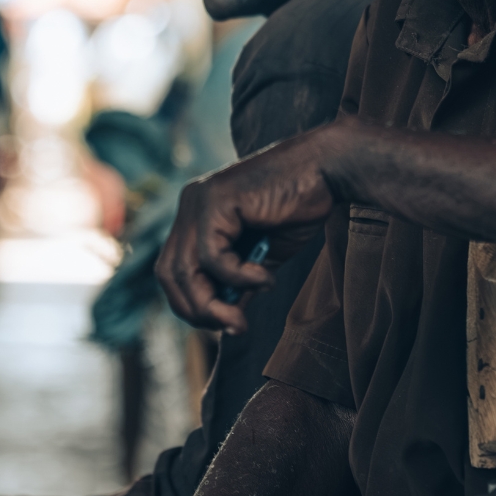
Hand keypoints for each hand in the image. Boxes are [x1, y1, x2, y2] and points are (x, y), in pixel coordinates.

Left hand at [155, 125, 343, 333]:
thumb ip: (238, 282)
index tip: (227, 322)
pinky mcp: (216, 200)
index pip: (172, 270)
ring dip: (212, 304)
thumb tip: (225, 319)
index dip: (191, 303)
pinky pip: (212, 257)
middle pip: (169, 273)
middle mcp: (189, 204)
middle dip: (196, 310)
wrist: (326, 169)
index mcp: (195, 215)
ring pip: (184, 270)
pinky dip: (238, 278)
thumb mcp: (262, 257)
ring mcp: (199, 200)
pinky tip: (265, 279)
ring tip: (242, 317)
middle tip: (233, 326)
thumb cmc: (298, 208)